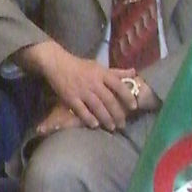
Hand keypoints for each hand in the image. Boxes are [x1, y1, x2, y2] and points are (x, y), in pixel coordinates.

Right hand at [18, 41, 139, 130]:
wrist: (57, 63)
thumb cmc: (80, 66)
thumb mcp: (99, 66)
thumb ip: (116, 72)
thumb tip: (134, 72)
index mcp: (102, 74)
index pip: (118, 85)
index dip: (127, 96)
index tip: (134, 107)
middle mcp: (94, 82)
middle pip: (109, 100)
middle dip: (117, 113)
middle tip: (123, 124)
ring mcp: (82, 90)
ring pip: (97, 107)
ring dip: (106, 118)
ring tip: (112, 127)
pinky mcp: (70, 97)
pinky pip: (81, 110)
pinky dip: (89, 118)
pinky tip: (95, 125)